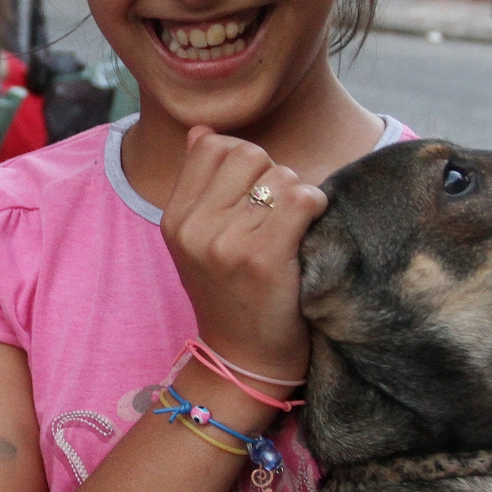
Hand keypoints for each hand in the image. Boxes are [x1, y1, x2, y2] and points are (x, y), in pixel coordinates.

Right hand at [161, 126, 326, 386]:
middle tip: (278, 217)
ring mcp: (225, 242)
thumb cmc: (232, 296)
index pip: (213, 146)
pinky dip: (316, 207)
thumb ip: (201, 184)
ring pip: (280, 175)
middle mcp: (194, 226)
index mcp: (175, 217)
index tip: (254, 197)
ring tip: (291, 231)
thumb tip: (203, 130)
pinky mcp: (262, 258)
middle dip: (273, 176)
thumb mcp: (198, 241)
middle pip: (249, 154)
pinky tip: (310, 231)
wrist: (242, 361)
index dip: (246, 163)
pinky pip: (301, 198)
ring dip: (298, 196)